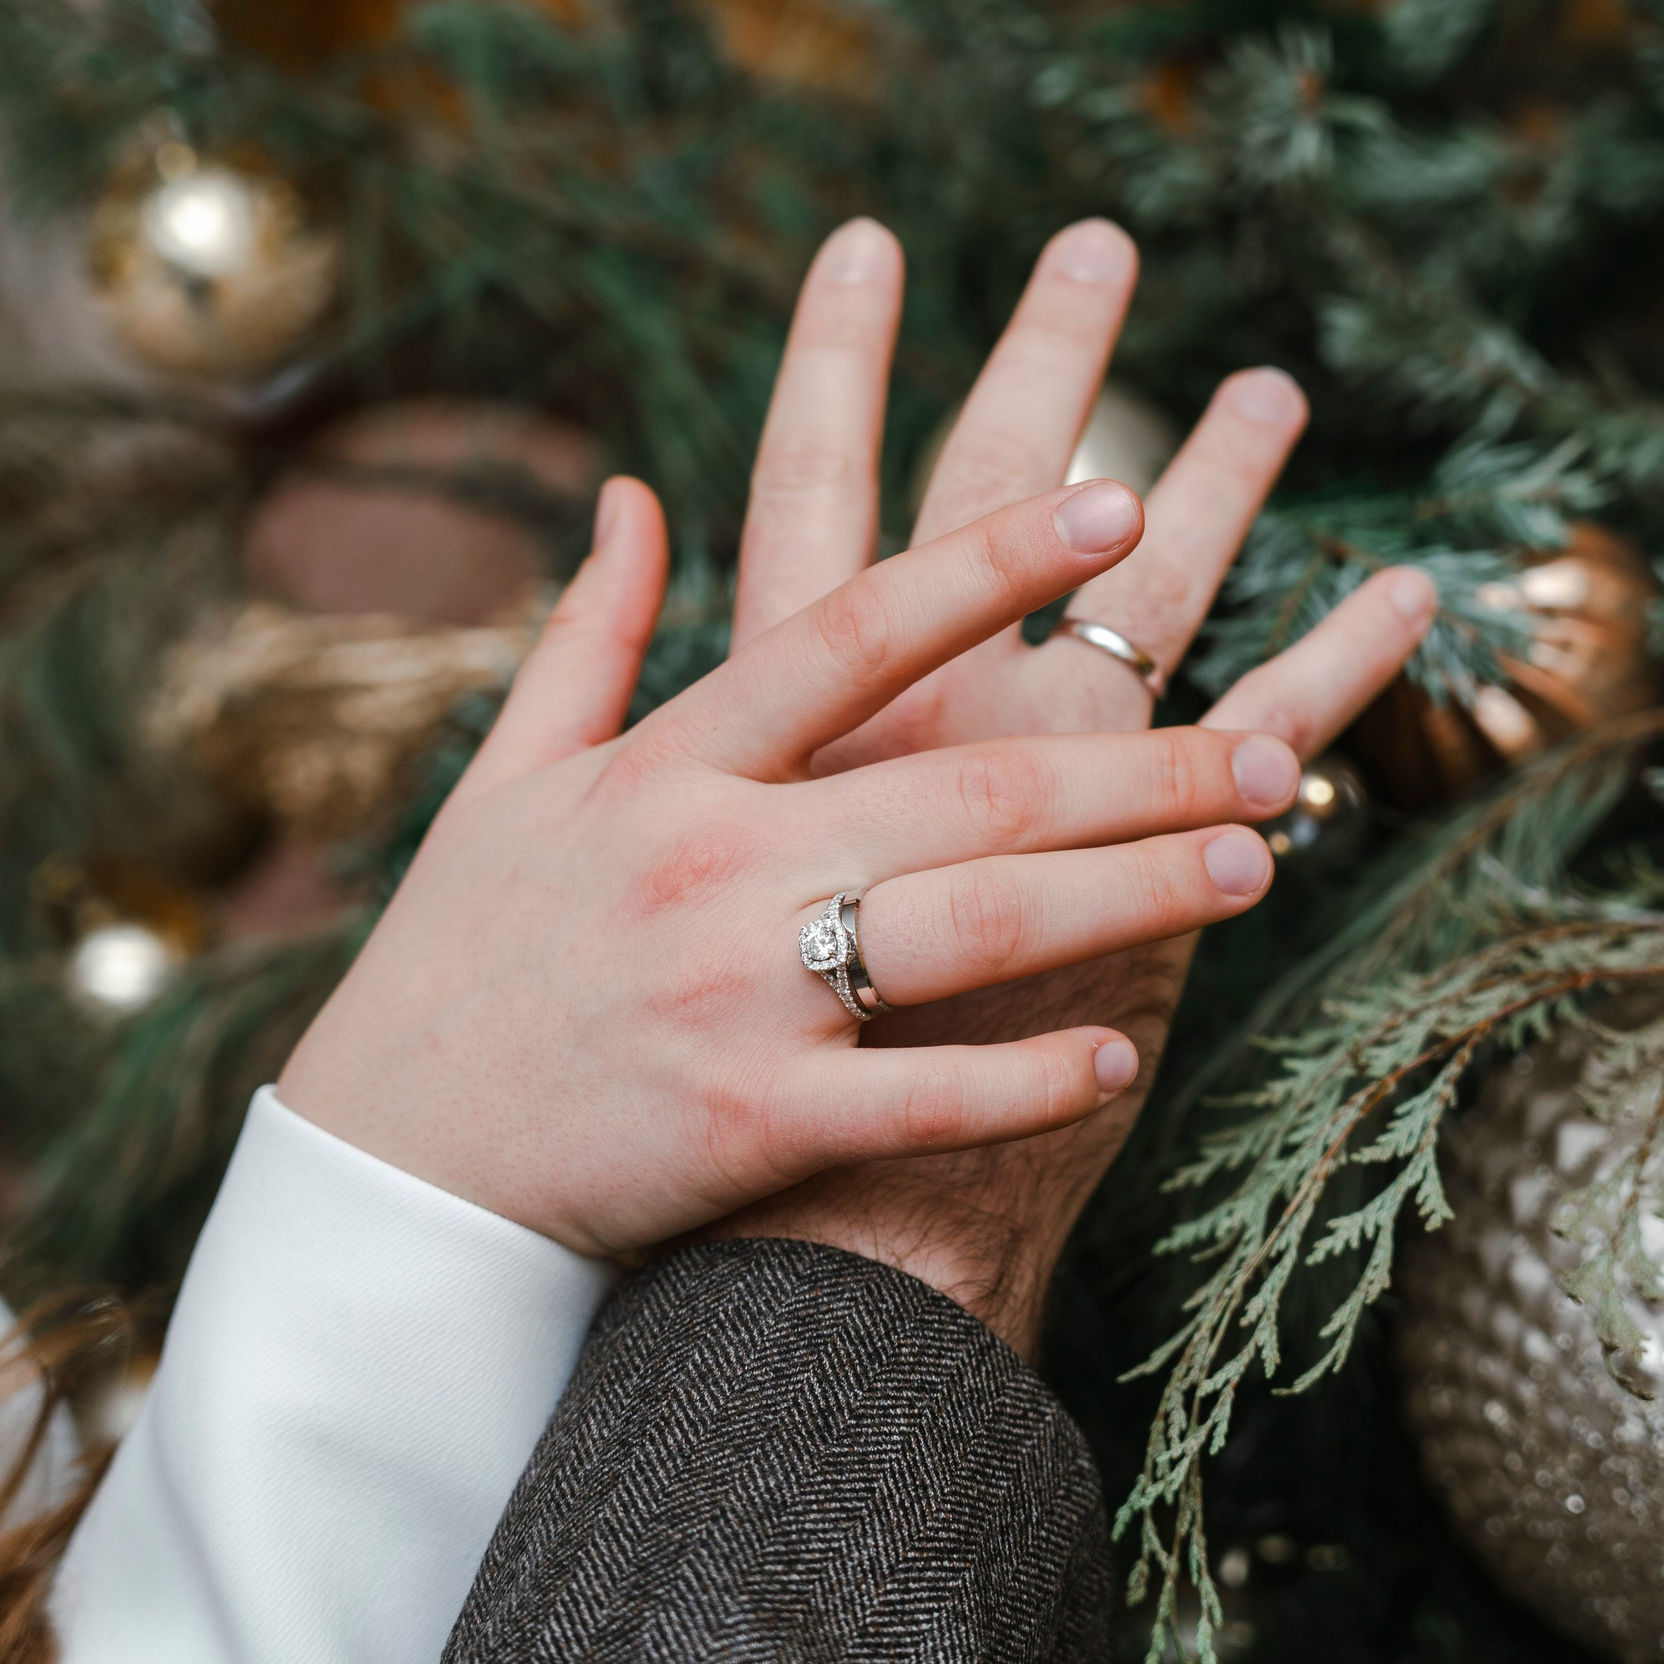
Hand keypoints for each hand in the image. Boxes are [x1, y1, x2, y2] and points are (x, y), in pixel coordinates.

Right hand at [276, 470, 1297, 1255]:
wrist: (394, 1175)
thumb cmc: (461, 962)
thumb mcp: (510, 778)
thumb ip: (591, 628)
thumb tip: (635, 489)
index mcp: (663, 764)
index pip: (852, 631)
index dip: (990, 560)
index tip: (1118, 500)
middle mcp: (710, 862)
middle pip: (965, 783)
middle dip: (1137, 760)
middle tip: (1269, 749)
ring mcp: (734, 995)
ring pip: (973, 925)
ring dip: (1129, 893)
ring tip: (1258, 861)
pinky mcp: (748, 1126)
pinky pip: (922, 1100)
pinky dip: (1027, 1080)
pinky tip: (1127, 1060)